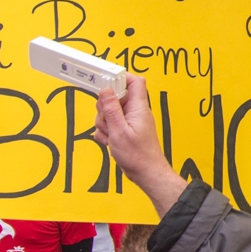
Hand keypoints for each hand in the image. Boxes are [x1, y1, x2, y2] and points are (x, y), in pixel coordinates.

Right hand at [95, 75, 185, 214]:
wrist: (145, 173)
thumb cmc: (138, 156)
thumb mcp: (119, 131)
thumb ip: (111, 109)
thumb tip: (106, 90)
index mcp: (138, 108)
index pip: (134, 81)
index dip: (120, 78)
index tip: (105, 83)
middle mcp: (135, 112)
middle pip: (114, 98)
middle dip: (104, 109)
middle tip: (109, 123)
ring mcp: (129, 121)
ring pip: (109, 113)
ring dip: (104, 124)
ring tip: (111, 136)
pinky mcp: (124, 130)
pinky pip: (109, 125)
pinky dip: (106, 133)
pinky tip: (110, 142)